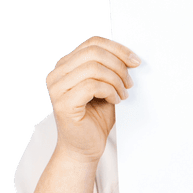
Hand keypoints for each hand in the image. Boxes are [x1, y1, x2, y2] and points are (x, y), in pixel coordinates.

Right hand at [46, 36, 139, 162]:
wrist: (84, 149)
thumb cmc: (96, 120)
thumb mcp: (106, 88)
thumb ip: (110, 70)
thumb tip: (130, 56)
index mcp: (66, 66)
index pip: (92, 43)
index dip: (117, 49)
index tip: (135, 61)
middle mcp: (57, 74)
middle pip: (94, 53)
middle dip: (119, 66)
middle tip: (130, 83)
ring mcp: (57, 88)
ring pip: (94, 68)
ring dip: (116, 80)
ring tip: (123, 94)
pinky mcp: (63, 103)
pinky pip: (91, 85)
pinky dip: (109, 91)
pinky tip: (115, 100)